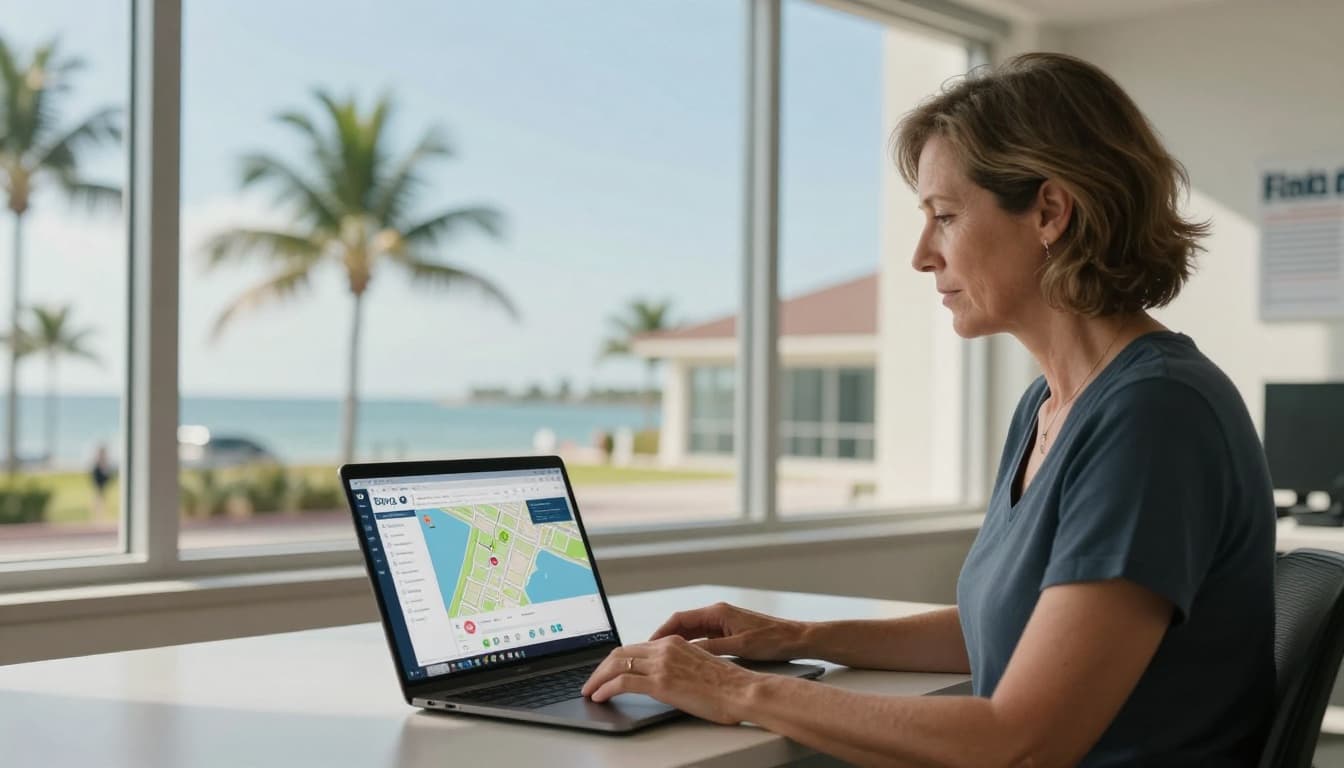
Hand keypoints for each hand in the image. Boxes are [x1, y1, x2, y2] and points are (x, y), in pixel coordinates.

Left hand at [580, 636, 759, 723]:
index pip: (634, 647)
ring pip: (616, 665)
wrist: (742, 691)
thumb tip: (662, 679)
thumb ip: (677, 667)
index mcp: (674, 642)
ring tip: (589, 690)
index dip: (614, 659)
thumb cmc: (728, 686)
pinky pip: (622, 682)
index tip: (605, 670)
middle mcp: (665, 648)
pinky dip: (605, 688)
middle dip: (600, 668)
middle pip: (620, 653)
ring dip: (597, 678)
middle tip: (591, 681)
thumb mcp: (698, 666)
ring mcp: (662, 664)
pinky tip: (599, 697)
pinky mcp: (661, 682)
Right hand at [649, 602, 808, 660]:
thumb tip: (686, 652)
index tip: (647, 644)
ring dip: (677, 643)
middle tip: (649, 654)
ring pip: (692, 632)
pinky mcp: (729, 631)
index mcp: (718, 612)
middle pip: (683, 624)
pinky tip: (685, 660)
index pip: (680, 618)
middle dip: (665, 638)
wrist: (797, 638)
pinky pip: (703, 638)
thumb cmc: (772, 640)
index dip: (661, 631)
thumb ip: (712, 648)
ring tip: (662, 659)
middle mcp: (718, 613)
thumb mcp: (739, 647)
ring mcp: (723, 622)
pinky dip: (692, 647)